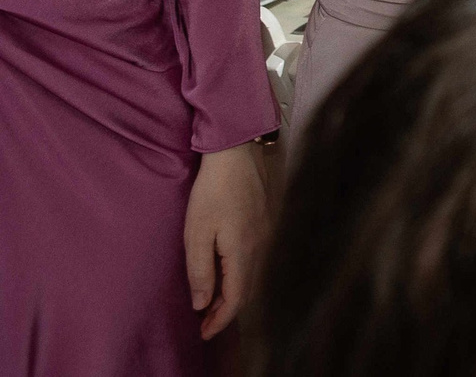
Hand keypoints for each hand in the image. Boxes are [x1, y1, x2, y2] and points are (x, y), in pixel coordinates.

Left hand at [184, 142, 266, 339]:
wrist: (237, 154)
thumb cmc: (212, 192)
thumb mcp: (197, 233)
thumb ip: (200, 271)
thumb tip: (202, 304)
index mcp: (243, 252)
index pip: (236, 299)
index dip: (220, 320)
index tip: (203, 334)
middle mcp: (260, 247)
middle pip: (247, 290)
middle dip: (226, 311)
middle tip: (204, 324)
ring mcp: (265, 234)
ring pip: (252, 276)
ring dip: (233, 294)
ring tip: (211, 304)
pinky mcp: (264, 223)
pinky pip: (254, 260)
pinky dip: (240, 276)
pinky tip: (226, 274)